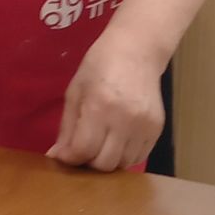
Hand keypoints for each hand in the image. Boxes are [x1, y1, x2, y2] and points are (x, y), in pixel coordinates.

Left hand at [48, 26, 164, 171]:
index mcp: (100, 107)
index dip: (70, 158)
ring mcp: (144, 126)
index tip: (64, 154)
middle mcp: (125, 120)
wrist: (137, 50)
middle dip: (88, 162)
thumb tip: (56, 156)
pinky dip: (124, 157)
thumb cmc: (99, 66)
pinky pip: (139, 157)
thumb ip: (66, 128)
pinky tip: (116, 142)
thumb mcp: (75, 92)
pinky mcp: (157, 129)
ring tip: (100, 145)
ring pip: (122, 164)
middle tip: (82, 150)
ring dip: (107, 161)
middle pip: (104, 164)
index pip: (83, 150)